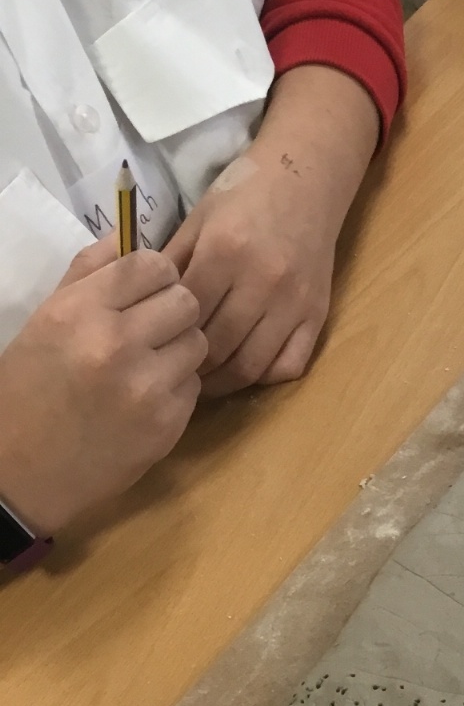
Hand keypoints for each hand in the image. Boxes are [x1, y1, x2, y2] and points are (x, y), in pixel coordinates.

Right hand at [0, 243, 204, 536]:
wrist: (22, 471)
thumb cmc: (28, 389)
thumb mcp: (45, 320)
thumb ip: (90, 273)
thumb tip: (129, 235)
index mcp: (79, 311)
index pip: (153, 264)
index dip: (157, 275)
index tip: (147, 291)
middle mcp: (115, 343)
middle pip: (187, 300)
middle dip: (174, 312)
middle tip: (152, 330)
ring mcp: (146, 386)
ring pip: (199, 342)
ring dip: (180, 350)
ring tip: (148, 365)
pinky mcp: (167, 423)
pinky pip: (196, 385)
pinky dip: (178, 388)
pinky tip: (146, 400)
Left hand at [164, 153, 341, 398]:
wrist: (305, 179)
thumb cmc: (244, 193)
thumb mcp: (197, 219)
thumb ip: (171, 263)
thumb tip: (140, 307)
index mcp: (225, 251)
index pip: (186, 314)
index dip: (163, 335)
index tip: (149, 345)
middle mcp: (263, 281)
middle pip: (217, 346)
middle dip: (189, 364)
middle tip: (169, 369)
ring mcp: (295, 302)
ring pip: (251, 365)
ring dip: (222, 380)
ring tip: (202, 377)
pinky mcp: (318, 313)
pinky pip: (290, 364)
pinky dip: (265, 376)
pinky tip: (244, 366)